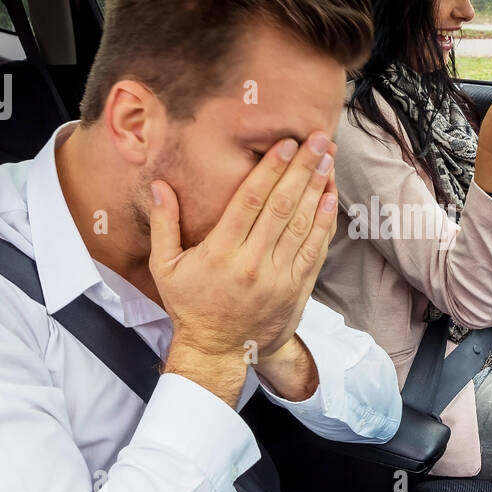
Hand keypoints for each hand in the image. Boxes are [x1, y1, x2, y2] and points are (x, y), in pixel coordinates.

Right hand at [149, 134, 338, 379]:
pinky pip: (314, 250)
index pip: (251, 201)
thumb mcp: (165, 267)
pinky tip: (331, 198)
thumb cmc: (191, 305)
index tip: (286, 144)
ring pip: (303, 225)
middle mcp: (252, 263)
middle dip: (302, 170)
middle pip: (282, 207)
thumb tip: (160, 186)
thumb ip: (164, 225)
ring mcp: (278, 277)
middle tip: (318, 140)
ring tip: (328, 160)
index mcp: (221, 253)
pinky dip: (325, 223)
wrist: (219, 351)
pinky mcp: (296, 288)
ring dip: (318, 189)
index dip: (271, 170)